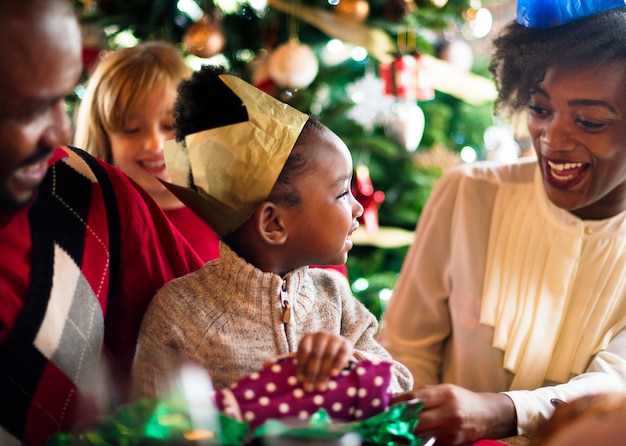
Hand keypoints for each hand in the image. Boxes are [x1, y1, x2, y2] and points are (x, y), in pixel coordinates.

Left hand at [295, 332, 352, 392]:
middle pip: (316, 355)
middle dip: (312, 373)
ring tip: (321, 387)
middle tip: (311, 388)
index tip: (301, 381)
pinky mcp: (346, 344)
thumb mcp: (310, 359)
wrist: (338, 348)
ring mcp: (334, 338)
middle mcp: (321, 336)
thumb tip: (301, 382)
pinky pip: (342, 355)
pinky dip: (337, 365)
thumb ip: (305, 368)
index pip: (304, 352)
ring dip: (324, 373)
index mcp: (308, 338)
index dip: (302, 366)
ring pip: (328, 356)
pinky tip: (333, 375)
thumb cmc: (319, 357)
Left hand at [391, 384, 516, 444]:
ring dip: (403, 434)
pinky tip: (406, 439)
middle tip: (382, 422)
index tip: (383, 406)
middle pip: (416, 419)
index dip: (396, 403)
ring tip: (389, 432)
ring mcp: (451, 431)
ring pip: (420, 434)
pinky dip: (416, 442)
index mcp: (445, 394)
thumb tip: (395, 400)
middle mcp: (449, 412)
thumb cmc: (461, 400)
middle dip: (397, 421)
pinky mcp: (452, 444)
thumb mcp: (443, 390)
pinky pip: (429, 444)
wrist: (488, 416)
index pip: (415, 398)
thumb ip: (421, 395)